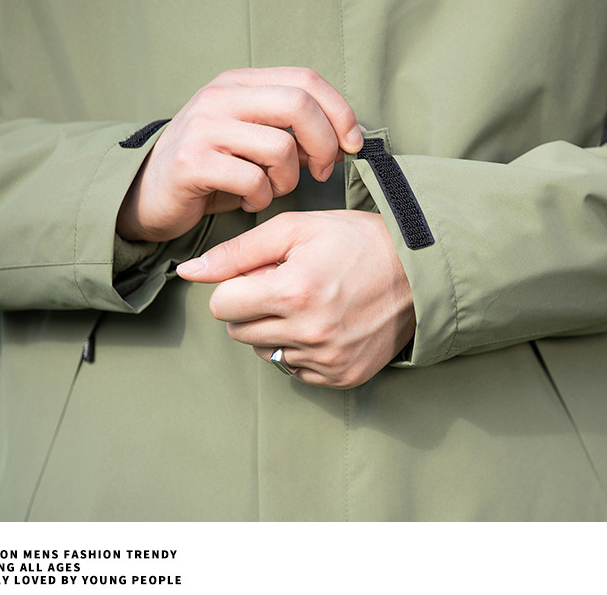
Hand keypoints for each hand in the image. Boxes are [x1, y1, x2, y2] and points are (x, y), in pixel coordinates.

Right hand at [117, 67, 363, 241]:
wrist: (149, 194)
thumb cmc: (209, 169)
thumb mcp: (252, 142)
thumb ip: (292, 136)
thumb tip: (343, 141)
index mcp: (239, 83)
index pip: (306, 79)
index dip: (340, 111)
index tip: (352, 144)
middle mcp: (221, 97)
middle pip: (298, 104)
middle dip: (324, 144)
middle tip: (321, 171)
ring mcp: (204, 127)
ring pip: (280, 148)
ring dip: (288, 180)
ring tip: (271, 189)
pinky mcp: (192, 162)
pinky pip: (253, 181)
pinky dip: (261, 198)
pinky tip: (248, 201)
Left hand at [176, 211, 414, 388]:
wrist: (418, 271)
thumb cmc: (355, 241)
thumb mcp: (296, 229)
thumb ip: (237, 251)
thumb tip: (188, 271)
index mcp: (292, 292)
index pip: (221, 307)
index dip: (236, 287)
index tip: (261, 275)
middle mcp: (308, 333)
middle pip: (239, 332)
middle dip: (252, 309)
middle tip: (287, 287)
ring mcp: (327, 360)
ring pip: (266, 353)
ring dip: (277, 330)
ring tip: (311, 305)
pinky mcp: (342, 377)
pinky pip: (296, 370)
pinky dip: (301, 350)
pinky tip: (326, 325)